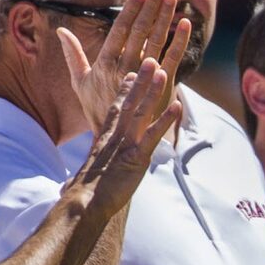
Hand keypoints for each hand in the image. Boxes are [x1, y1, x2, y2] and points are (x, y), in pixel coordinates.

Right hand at [57, 0, 190, 131]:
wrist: (119, 139)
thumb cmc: (98, 110)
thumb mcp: (80, 84)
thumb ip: (73, 56)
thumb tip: (60, 32)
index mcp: (106, 63)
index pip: (120, 30)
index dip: (131, 11)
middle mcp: (125, 66)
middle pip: (140, 31)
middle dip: (150, 7)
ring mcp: (145, 76)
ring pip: (157, 40)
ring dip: (165, 17)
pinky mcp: (162, 86)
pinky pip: (173, 59)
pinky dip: (181, 41)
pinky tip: (186, 24)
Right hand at [64, 58, 180, 218]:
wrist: (86, 203)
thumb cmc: (91, 190)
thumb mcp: (100, 167)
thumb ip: (106, 157)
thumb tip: (107, 158)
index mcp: (106, 136)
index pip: (117, 107)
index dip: (126, 89)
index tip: (133, 72)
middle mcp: (116, 135)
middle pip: (129, 102)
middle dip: (141, 80)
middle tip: (151, 60)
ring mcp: (126, 144)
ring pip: (140, 112)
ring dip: (153, 91)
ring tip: (164, 72)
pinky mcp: (136, 156)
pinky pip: (153, 134)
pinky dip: (165, 120)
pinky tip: (177, 106)